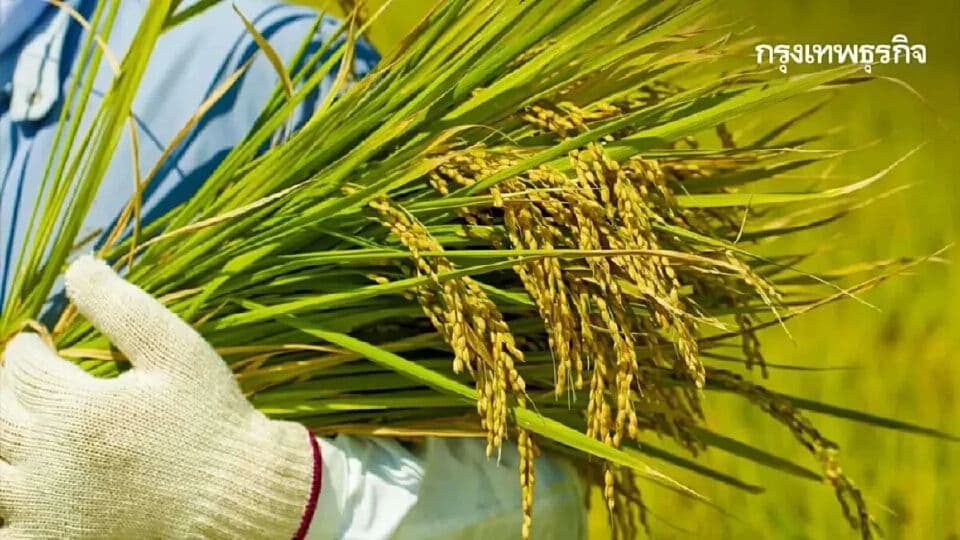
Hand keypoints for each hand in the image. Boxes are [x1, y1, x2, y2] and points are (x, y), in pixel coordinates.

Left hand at [0, 256, 319, 538]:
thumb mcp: (177, 351)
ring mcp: (49, 509)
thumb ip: (122, 306)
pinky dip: (9, 510)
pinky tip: (27, 491)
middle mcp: (51, 461)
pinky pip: (8, 531)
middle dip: (6, 392)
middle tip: (25, 385)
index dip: (27, 348)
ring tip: (24, 432)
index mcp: (77, 409)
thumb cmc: (211, 419)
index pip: (23, 366)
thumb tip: (76, 266)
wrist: (237, 494)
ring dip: (1, 446)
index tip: (37, 343)